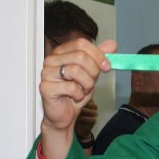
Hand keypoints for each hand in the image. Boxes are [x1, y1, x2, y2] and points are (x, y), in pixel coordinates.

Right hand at [39, 39, 115, 158]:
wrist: (64, 115)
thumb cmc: (75, 93)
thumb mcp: (91, 73)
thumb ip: (99, 58)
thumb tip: (112, 44)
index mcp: (61, 52)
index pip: (81, 43)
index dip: (97, 54)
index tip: (107, 66)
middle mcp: (52, 60)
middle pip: (80, 56)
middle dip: (93, 71)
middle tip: (92, 82)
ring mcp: (47, 73)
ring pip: (76, 70)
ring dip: (87, 84)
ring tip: (83, 90)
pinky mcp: (46, 87)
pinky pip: (71, 87)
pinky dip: (79, 94)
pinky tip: (75, 97)